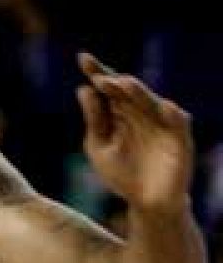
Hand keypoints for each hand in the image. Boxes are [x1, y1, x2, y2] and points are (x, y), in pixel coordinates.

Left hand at [76, 52, 193, 213]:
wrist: (145, 204)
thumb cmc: (122, 174)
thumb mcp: (99, 147)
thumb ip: (94, 120)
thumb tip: (84, 89)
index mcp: (121, 113)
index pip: (109, 88)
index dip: (98, 72)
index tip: (82, 59)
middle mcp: (142, 114)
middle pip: (129, 91)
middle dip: (115, 81)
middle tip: (99, 77)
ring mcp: (162, 126)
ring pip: (152, 103)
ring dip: (139, 93)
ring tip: (123, 83)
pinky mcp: (180, 142)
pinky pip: (179, 126)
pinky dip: (173, 116)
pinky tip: (165, 107)